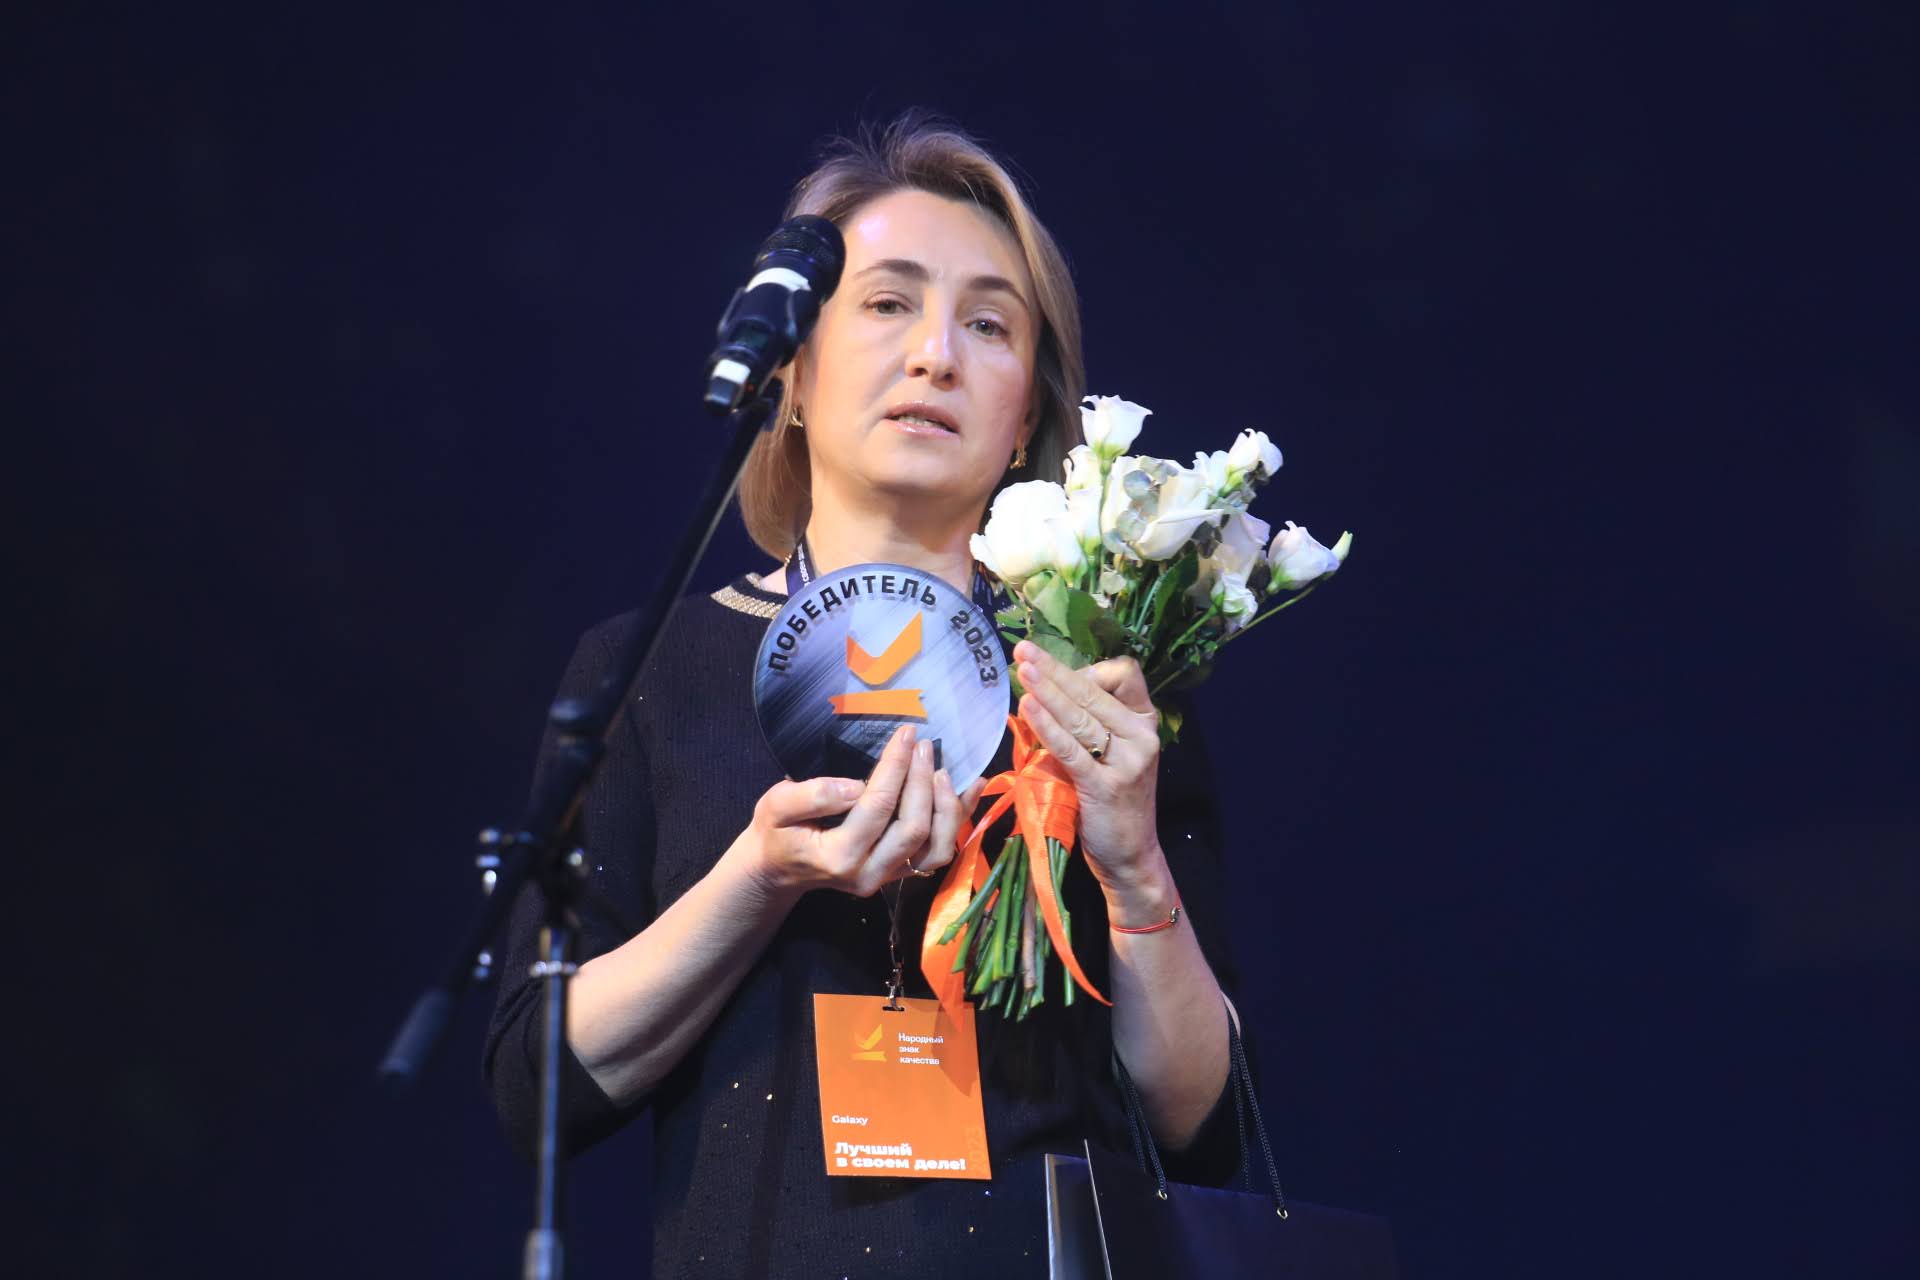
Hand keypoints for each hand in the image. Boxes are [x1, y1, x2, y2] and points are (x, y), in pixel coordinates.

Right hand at [738, 725, 985, 898]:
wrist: (779, 870)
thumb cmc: (777, 833)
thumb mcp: (775, 807)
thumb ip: (810, 795)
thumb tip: (854, 787)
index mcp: (839, 857)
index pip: (877, 807)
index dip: (896, 767)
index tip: (905, 734)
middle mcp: (870, 873)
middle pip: (913, 828)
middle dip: (922, 781)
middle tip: (923, 745)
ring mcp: (889, 878)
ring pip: (937, 847)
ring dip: (946, 805)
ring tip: (942, 769)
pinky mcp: (901, 873)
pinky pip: (939, 851)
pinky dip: (958, 818)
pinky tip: (973, 787)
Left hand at [1013, 640, 1168, 899]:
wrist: (1130, 856)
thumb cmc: (1113, 802)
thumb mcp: (1111, 756)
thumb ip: (1089, 724)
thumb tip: (1045, 689)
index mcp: (1145, 723)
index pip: (1123, 674)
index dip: (1087, 669)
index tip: (1059, 676)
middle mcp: (1142, 737)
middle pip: (1093, 689)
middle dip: (1054, 669)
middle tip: (1023, 651)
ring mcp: (1128, 762)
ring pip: (1080, 715)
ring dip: (1047, 691)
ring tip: (1022, 672)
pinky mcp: (1106, 786)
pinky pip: (1071, 748)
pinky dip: (1047, 726)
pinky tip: (1028, 708)